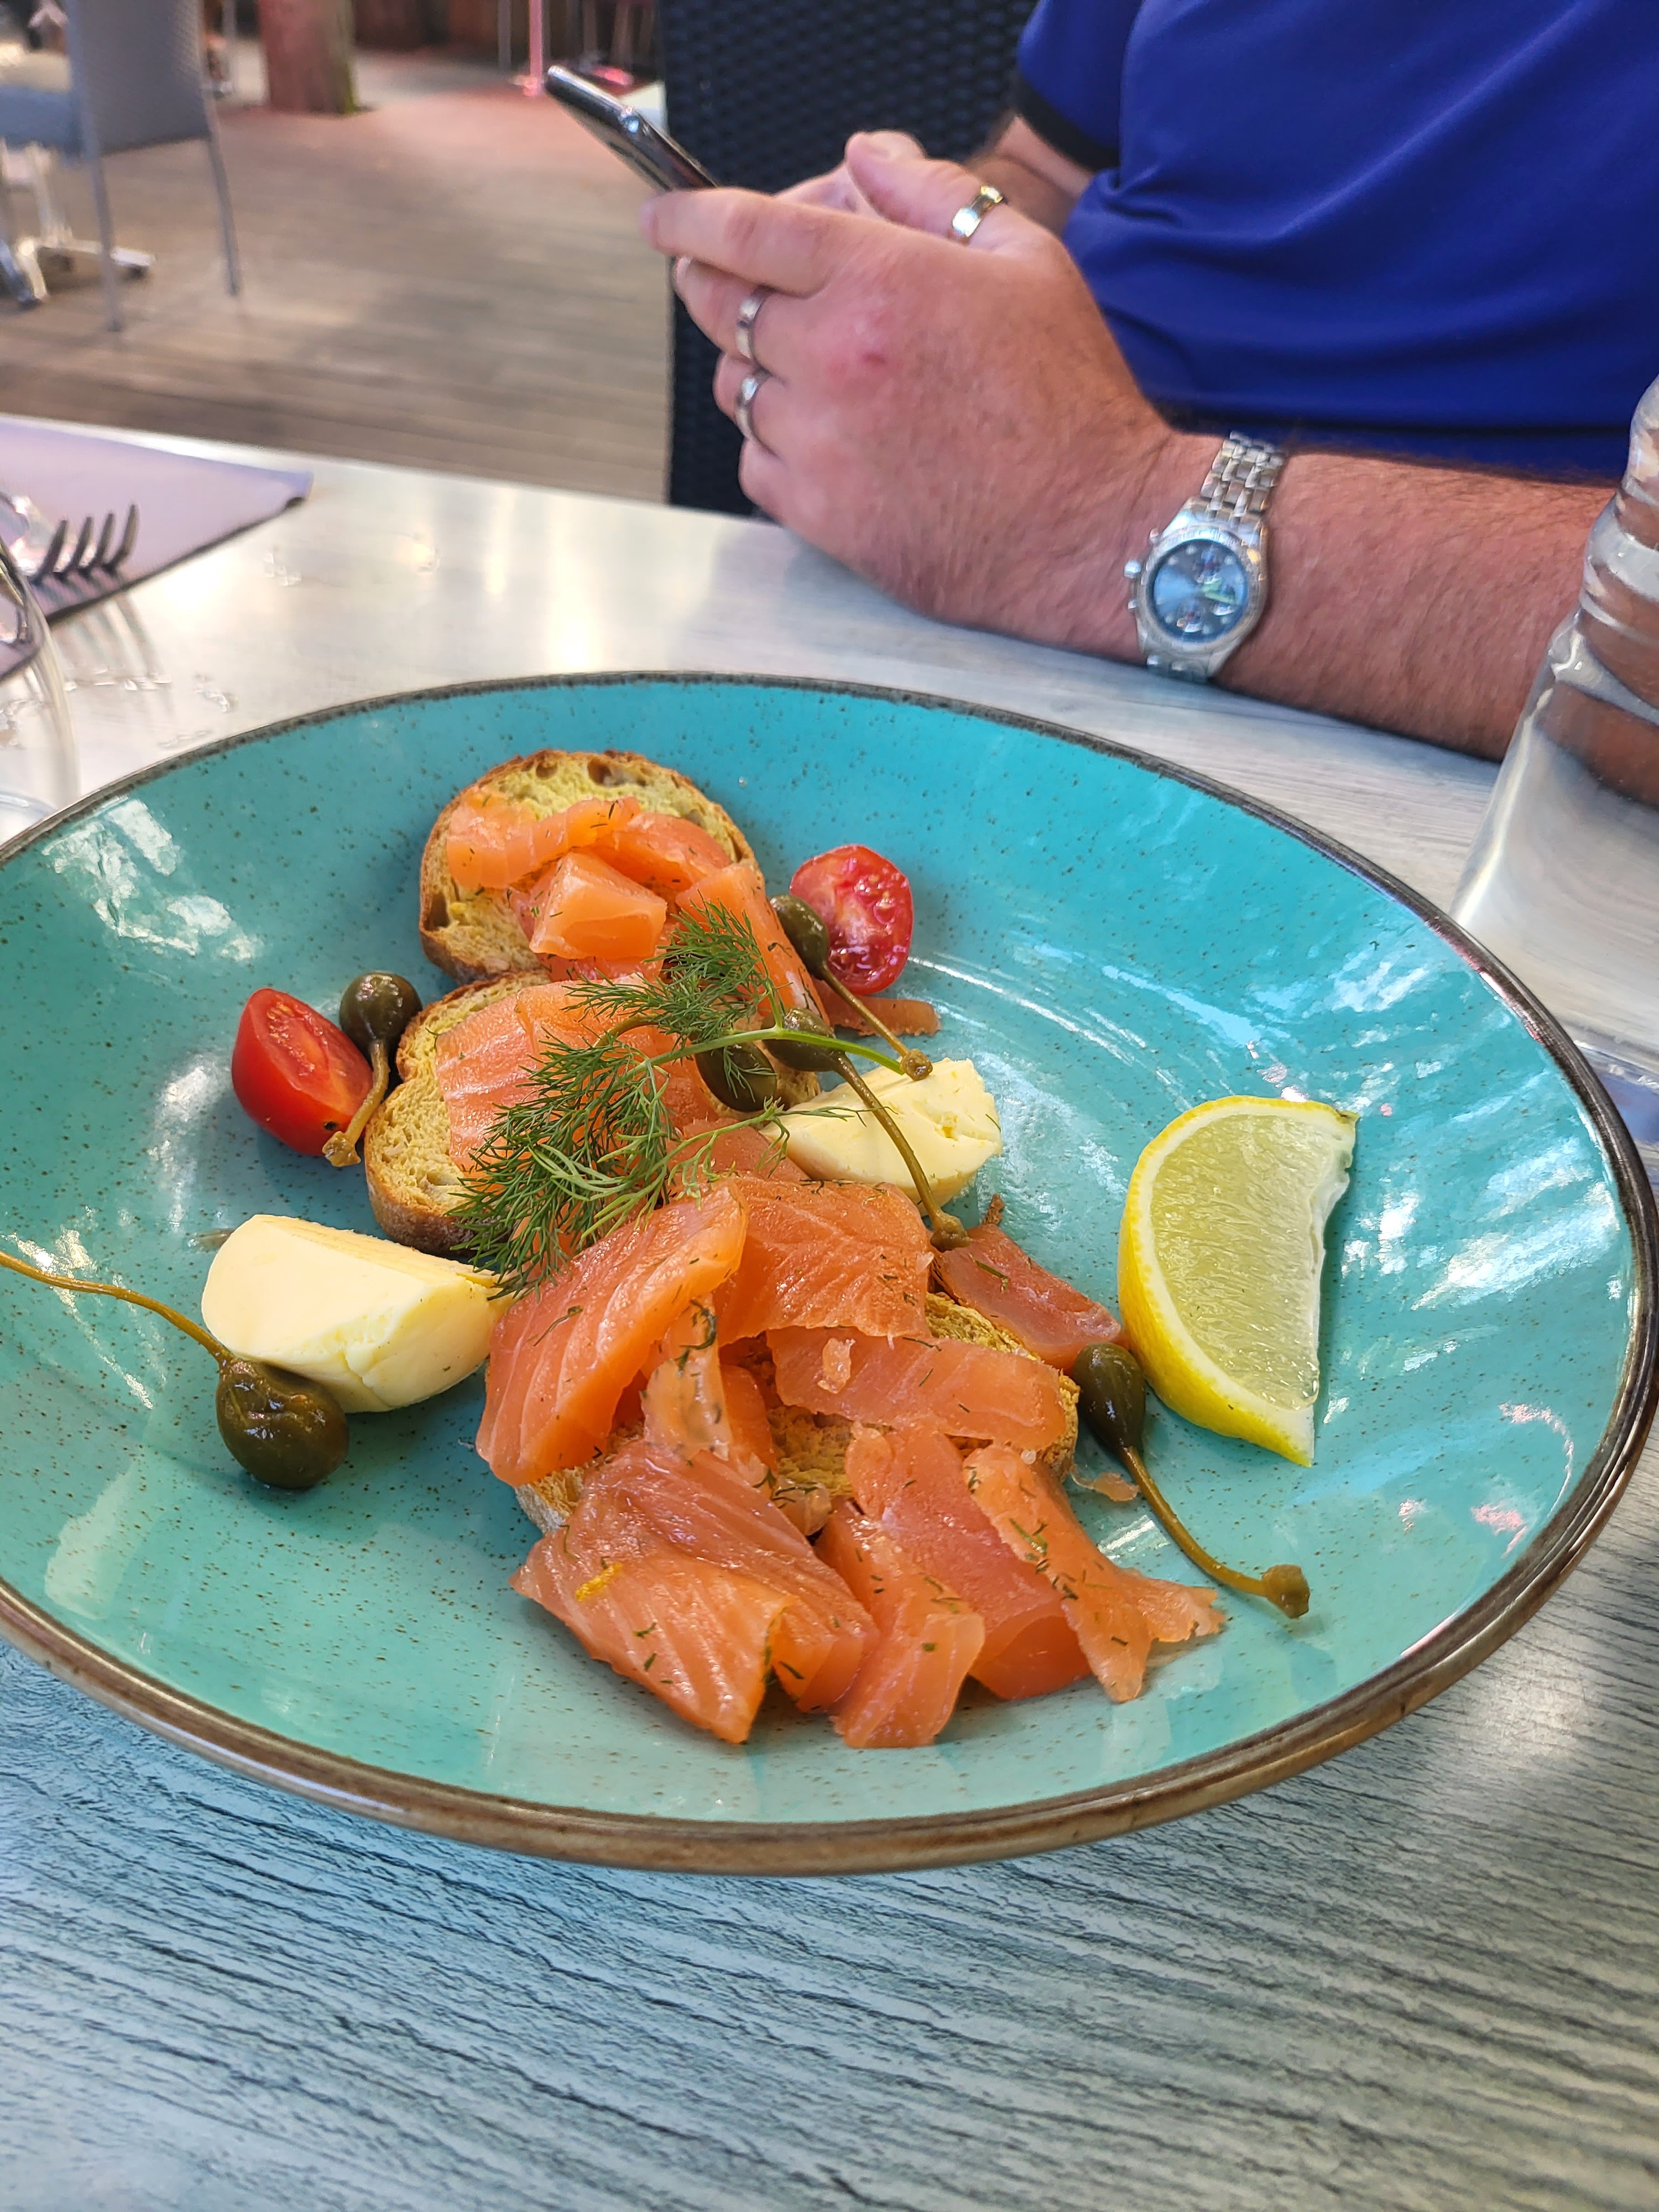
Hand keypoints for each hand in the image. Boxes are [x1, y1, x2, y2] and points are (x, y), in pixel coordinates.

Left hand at [642, 133, 1206, 653]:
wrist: (1094, 528)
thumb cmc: (1069, 399)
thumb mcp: (1026, 260)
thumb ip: (935, 196)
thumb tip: (866, 156)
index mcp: (880, 283)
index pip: (744, 233)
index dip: (687, 217)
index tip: (662, 217)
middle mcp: (834, 360)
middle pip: (720, 308)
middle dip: (712, 286)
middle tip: (727, 286)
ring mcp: (820, 442)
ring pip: (735, 390)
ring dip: (757, 372)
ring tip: (815, 374)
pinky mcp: (820, 515)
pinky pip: (755, 465)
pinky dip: (774, 447)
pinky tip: (829, 442)